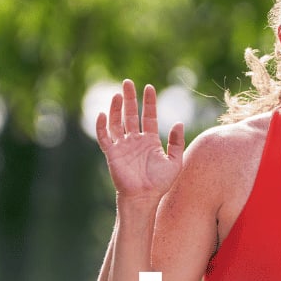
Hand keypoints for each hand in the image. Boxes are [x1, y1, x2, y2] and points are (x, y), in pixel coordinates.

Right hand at [96, 79, 184, 197]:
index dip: (148, 102)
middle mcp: (135, 140)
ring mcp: (123, 146)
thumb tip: (178, 123)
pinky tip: (102, 114)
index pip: (148, 116)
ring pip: (117, 122)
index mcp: (149, 141)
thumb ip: (176, 142)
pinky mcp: (112, 154)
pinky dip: (102, 126)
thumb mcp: (174, 161)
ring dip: (116, 108)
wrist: (145, 197)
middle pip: (131, 114)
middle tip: (128, 82)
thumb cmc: (160, 183)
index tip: (149, 87)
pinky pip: (104, 137)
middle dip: (129, 98)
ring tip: (118, 94)